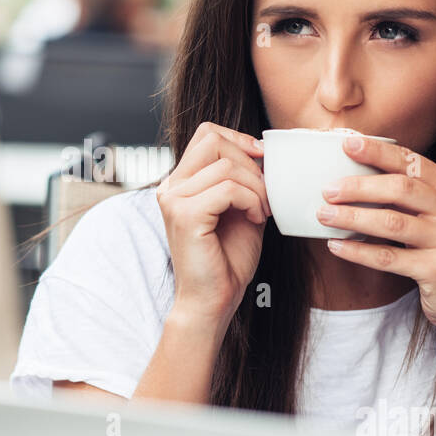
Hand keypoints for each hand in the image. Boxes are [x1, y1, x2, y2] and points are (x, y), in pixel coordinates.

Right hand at [156, 122, 269, 326]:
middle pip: (214, 140)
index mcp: (180, 182)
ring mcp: (173, 199)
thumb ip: (243, 180)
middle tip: (265, 194)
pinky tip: (256, 219)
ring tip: (262, 211)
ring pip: (226, 165)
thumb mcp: (240, 209)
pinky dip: (251, 201)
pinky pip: (229, 188)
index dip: (238, 139)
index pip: (206, 134)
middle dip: (250, 163)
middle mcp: (170, 186)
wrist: (212, 301)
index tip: (262, 159)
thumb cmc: (226, 260)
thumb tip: (260, 151)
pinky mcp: (185, 215)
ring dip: (256, 187)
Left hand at [317, 135, 435, 343]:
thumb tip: (358, 178)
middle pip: (399, 188)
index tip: (347, 143)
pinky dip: (358, 251)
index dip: (378, 151)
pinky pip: (388, 256)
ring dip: (352, 217)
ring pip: (391, 221)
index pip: (411, 162)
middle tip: (327, 189)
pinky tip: (336, 245)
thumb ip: (412, 196)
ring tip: (324, 215)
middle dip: (358, 185)